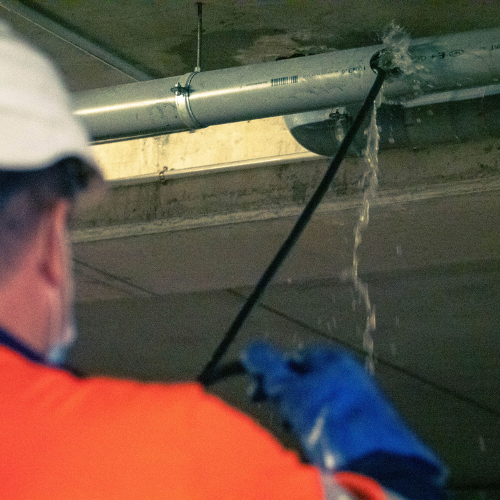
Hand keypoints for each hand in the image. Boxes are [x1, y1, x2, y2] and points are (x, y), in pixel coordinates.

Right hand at [241, 341, 445, 478]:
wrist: (382, 468)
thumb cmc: (333, 423)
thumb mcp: (291, 389)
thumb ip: (268, 366)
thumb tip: (250, 348)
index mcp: (335, 360)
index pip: (294, 357)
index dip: (271, 372)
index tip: (256, 392)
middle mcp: (351, 376)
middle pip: (306, 381)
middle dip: (285, 397)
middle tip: (277, 414)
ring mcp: (362, 404)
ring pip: (319, 404)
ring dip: (300, 417)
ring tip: (295, 433)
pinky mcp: (368, 431)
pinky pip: (334, 425)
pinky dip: (320, 433)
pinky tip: (316, 448)